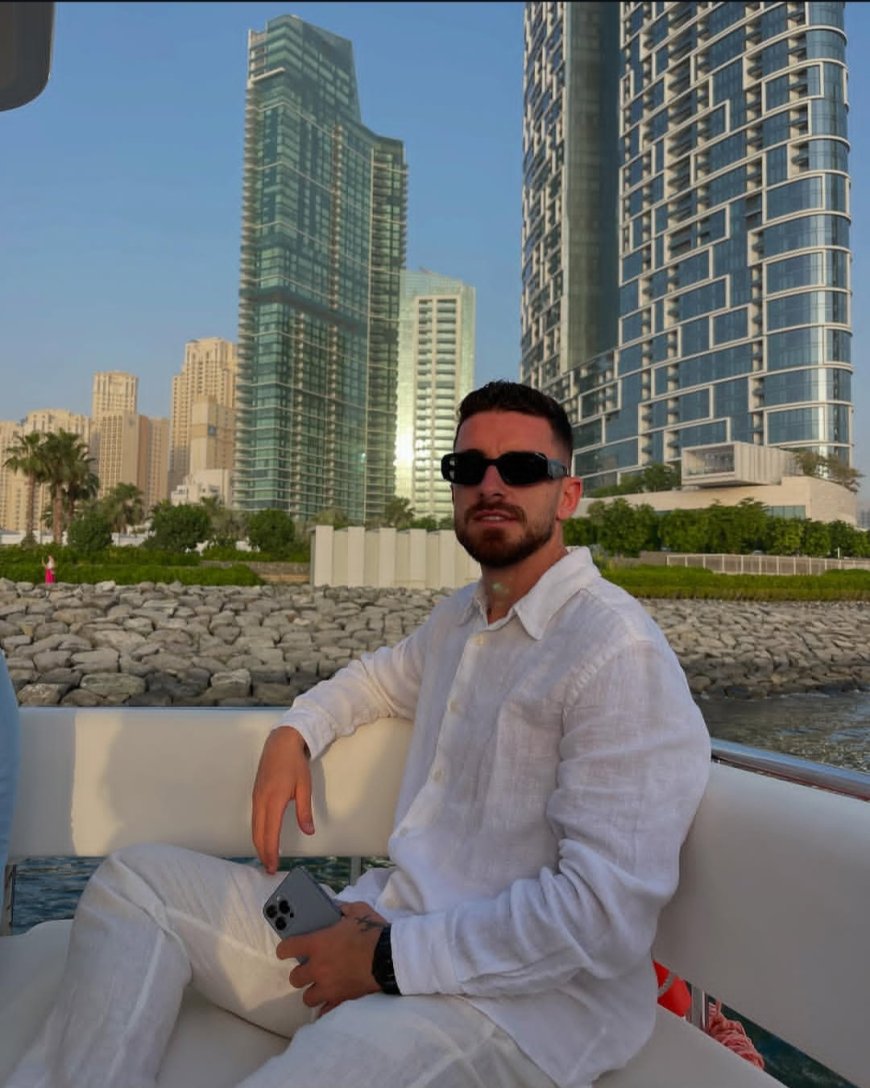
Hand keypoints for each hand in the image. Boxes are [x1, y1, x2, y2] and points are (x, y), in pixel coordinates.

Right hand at [252, 726, 313, 872]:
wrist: (281, 743)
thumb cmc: (295, 764)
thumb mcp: (304, 787)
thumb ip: (304, 811)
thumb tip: (308, 831)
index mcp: (273, 800)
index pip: (271, 833)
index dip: (271, 852)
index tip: (274, 866)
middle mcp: (261, 801)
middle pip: (258, 833)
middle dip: (263, 853)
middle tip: (269, 868)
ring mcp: (256, 797)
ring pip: (254, 827)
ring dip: (258, 844)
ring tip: (265, 858)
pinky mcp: (255, 794)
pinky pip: (254, 818)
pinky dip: (257, 832)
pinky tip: (262, 837)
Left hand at [277, 901, 387, 1012]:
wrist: (390, 957)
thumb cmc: (372, 931)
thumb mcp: (357, 910)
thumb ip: (341, 908)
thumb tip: (334, 907)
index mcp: (318, 944)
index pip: (287, 948)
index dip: (284, 949)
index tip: (286, 950)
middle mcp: (318, 968)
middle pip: (295, 978)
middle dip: (300, 973)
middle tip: (310, 968)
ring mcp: (328, 987)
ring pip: (307, 998)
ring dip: (312, 991)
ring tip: (321, 985)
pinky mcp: (341, 1000)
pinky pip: (325, 1011)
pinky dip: (326, 1007)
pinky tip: (330, 1002)